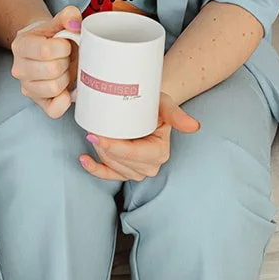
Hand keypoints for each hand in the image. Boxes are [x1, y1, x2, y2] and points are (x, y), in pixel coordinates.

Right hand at [10, 4, 82, 116]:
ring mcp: (27, 88)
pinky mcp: (38, 103)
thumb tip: (74, 23)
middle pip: (52, 70)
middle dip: (66, 62)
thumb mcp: (59, 22)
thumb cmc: (54, 37)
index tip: (65, 44)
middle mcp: (19, 69)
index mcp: (21, 45)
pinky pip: (54, 110)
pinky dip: (65, 100)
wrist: (46, 49)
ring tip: (64, 69)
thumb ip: (69, 15)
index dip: (63, 47)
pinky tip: (66, 88)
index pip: (45, 51)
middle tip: (66, 57)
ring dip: (66, 78)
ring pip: (55, 88)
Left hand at [79, 92, 200, 181]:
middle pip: (120, 161)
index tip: (97, 135)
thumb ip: (177, 115)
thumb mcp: (165, 105)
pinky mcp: (125, 170)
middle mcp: (150, 165)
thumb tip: (194, 126)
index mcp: (159, 152)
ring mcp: (137, 170)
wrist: (148, 106)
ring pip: (112, 166)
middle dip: (103, 147)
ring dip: (99, 151)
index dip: (114, 147)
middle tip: (92, 127)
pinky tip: (84, 159)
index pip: (134, 155)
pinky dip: (95, 169)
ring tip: (92, 132)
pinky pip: (108, 174)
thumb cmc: (155, 104)